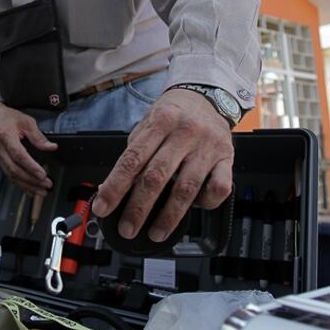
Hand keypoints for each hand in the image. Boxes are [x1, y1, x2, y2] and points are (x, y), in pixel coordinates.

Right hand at [0, 102, 56, 195]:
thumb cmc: (7, 117)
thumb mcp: (26, 121)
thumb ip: (38, 136)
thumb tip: (51, 147)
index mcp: (6, 137)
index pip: (19, 155)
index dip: (31, 166)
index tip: (42, 174)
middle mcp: (0, 149)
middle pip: (15, 169)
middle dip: (31, 180)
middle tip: (46, 185)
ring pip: (11, 175)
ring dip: (27, 186)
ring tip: (41, 192)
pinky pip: (9, 176)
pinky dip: (20, 185)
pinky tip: (30, 190)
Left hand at [91, 89, 233, 241]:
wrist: (207, 97)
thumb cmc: (173, 115)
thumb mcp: (149, 123)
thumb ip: (134, 153)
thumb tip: (111, 189)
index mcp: (161, 121)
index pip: (132, 159)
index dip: (115, 187)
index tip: (103, 208)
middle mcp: (185, 133)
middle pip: (157, 177)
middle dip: (138, 208)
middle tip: (127, 228)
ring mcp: (207, 147)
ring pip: (186, 189)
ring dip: (169, 216)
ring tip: (155, 232)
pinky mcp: (227, 158)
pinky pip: (219, 189)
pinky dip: (205, 204)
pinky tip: (193, 209)